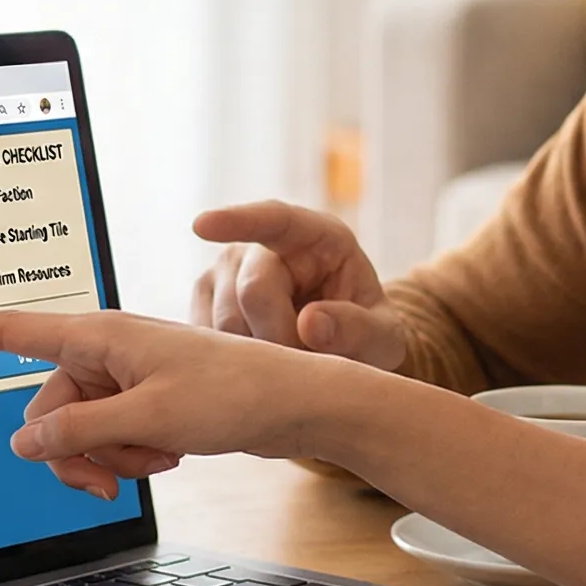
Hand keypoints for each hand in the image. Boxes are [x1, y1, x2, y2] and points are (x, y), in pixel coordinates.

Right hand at [0, 309, 338, 497]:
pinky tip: (171, 456)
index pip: (12, 332)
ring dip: (110, 458)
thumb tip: (23, 442)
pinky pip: (110, 439)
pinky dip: (131, 456)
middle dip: (74, 453)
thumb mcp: (147, 419)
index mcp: (99, 335)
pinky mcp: (146, 402)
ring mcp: (125, 378)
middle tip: (115, 481)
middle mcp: (106, 351)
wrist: (294, 404)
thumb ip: (78, 430)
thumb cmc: (231, 395)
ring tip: (161, 459)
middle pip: (47, 412)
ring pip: (79, 432)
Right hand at [189, 201, 408, 369]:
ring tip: (291, 359)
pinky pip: (207, 341)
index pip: (276, 220)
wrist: (337, 350)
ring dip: (261, 357)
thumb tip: (310, 324)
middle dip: (282, 339)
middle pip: (253, 292)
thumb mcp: (383, 337)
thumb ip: (358, 330)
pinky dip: (235, 364)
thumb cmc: (363, 334)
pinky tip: (261, 363)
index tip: (202, 225)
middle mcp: (260, 246)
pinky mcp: (203, 302)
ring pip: (226, 323)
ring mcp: (224, 272)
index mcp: (315, 236)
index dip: (239, 221)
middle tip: (310, 362)